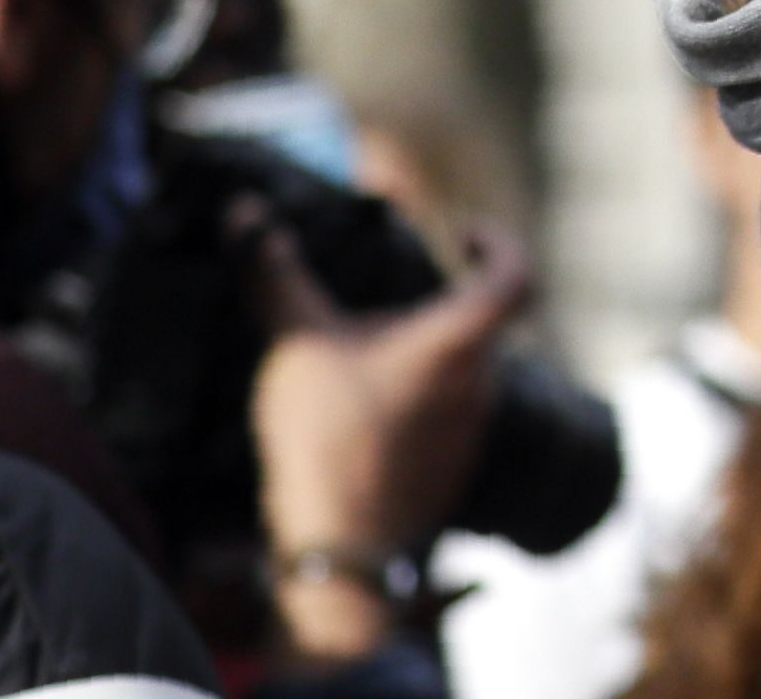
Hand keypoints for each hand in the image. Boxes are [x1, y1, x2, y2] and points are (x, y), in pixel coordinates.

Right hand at [243, 207, 531, 661]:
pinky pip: (448, 411)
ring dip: (428, 349)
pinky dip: (419, 393)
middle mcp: (480, 382)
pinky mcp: (451, 466)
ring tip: (369, 347)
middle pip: (483, 320)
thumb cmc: (327, 439)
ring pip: (464, 369)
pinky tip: (366, 404)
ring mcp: (471, 429)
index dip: (498, 244)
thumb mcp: (297, 343)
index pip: (515, 275)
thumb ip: (276, 274)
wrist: (340, 550)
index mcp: (459, 342)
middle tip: (396, 286)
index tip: (463, 231)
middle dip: (444, 296)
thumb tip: (245, 211)